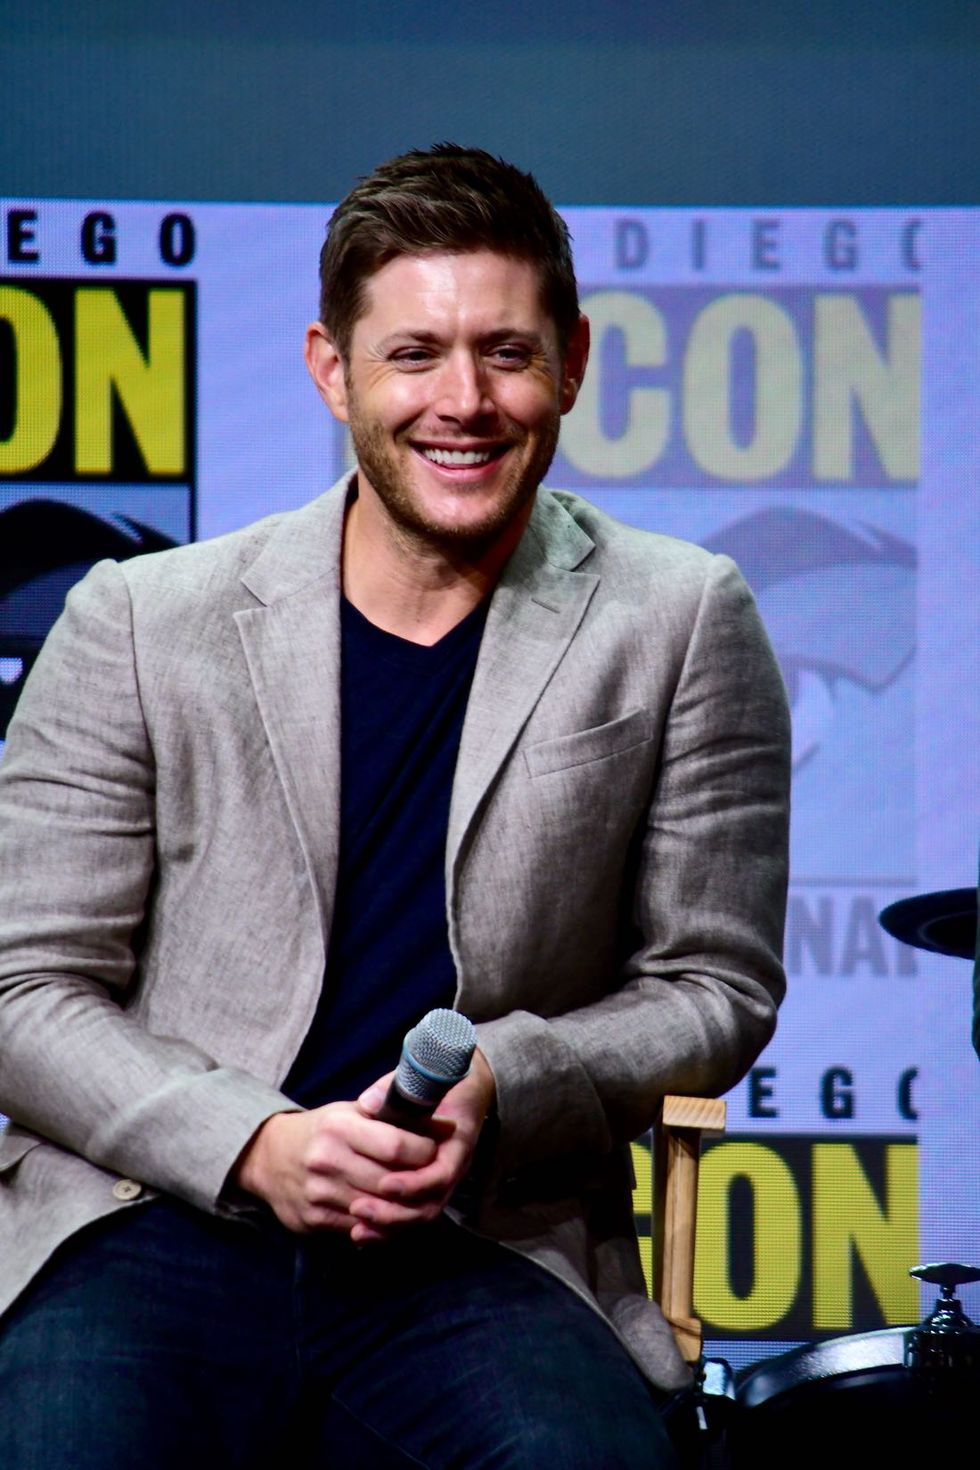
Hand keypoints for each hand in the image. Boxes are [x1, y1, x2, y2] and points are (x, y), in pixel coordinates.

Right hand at [230, 1101, 438, 1234]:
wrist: (269, 1157)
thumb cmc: (322, 1131)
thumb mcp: (350, 1111)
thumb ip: (392, 1114)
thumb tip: (441, 1120)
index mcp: (339, 1127)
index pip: (397, 1146)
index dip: (423, 1151)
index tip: (432, 1149)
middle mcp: (327, 1160)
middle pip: (390, 1182)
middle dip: (417, 1181)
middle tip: (430, 1176)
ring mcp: (319, 1194)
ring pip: (378, 1211)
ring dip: (402, 1207)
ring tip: (413, 1195)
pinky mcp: (314, 1221)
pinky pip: (360, 1229)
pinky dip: (380, 1224)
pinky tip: (388, 1211)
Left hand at [348, 1047, 495, 1243]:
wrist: (460, 1090)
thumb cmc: (436, 1082)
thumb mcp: (419, 1077)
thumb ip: (393, 1089)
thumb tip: (367, 1103)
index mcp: (456, 1138)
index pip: (440, 1173)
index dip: (413, 1183)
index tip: (383, 1183)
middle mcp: (453, 1165)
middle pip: (429, 1204)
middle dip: (393, 1211)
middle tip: (357, 1207)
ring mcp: (442, 1181)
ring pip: (420, 1215)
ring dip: (388, 1223)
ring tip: (356, 1221)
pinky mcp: (428, 1191)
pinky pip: (411, 1217)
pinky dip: (387, 1229)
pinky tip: (360, 1231)